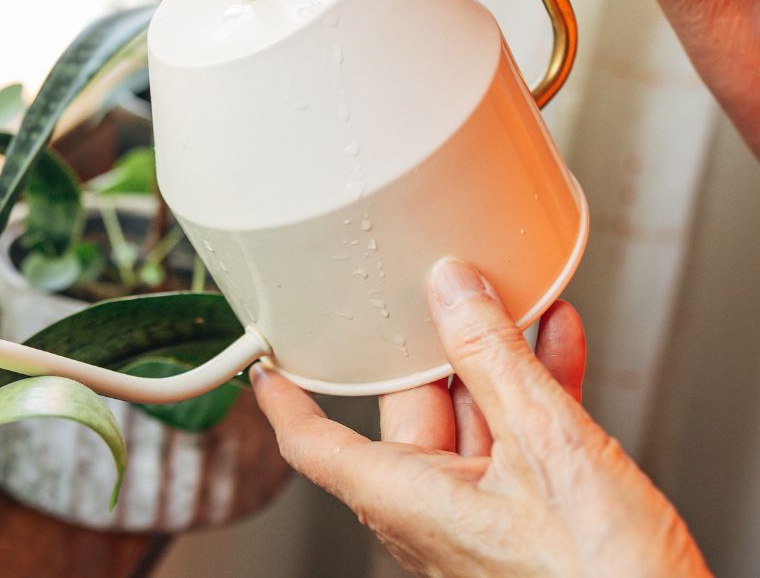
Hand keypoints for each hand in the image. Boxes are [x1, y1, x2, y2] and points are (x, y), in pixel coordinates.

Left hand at [253, 259, 709, 576]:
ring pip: (472, 426)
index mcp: (405, 503)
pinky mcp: (532, 527)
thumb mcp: (546, 444)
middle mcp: (432, 518)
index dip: (285, 401)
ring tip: (512, 305)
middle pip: (407, 419)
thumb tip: (452, 293)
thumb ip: (493, 361)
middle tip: (436, 295)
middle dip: (428, 354)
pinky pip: (518, 447)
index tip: (266, 366)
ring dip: (495, 366)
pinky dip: (535, 394)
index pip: (315, 445)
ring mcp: (483, 524)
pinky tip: (554, 345)